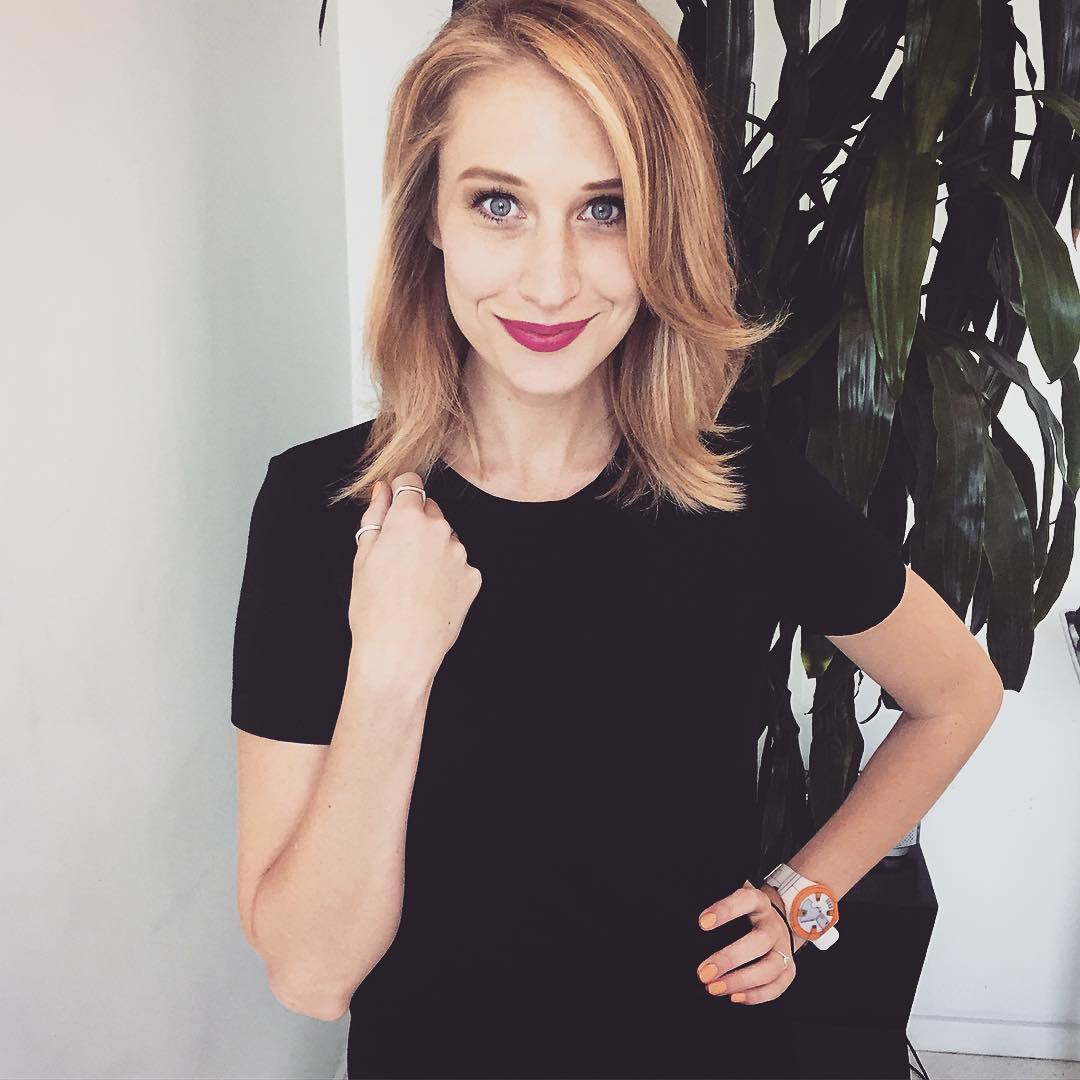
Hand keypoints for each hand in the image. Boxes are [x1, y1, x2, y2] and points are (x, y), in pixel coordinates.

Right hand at [349, 472, 482, 680]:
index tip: (395, 507)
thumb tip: (383, 490)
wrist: (400, 652)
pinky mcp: (473, 577)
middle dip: (416, 525)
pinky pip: (459, 566)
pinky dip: (448, 575)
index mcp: (408, 518)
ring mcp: (460, 553)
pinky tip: (430, 596)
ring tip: (413, 583)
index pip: (410, 484)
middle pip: (430, 511)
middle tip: (398, 558)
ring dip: (433, 550)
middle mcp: (439, 529)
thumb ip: (375, 516)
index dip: (400, 493)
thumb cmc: (374, 609)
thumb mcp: (362, 557)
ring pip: (446, 539)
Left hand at [694, 879, 801, 1004]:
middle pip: (760, 940)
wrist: (773, 922)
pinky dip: (757, 995)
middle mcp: (774, 925)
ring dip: (741, 981)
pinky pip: (778, 986)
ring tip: (714, 988)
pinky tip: (734, 997)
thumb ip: (713, 909)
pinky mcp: (789, 970)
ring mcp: (784, 948)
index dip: (726, 910)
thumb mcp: (731, 901)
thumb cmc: (742, 913)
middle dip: (730, 958)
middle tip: (703, 972)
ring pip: (772, 967)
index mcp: (759, 902)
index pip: (746, 900)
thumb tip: (683, 924)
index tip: (701, 923)